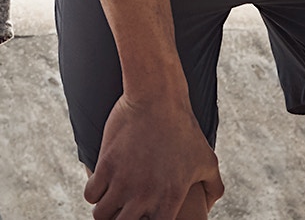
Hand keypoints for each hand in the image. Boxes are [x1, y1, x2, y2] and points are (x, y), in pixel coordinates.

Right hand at [85, 91, 223, 219]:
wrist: (158, 96)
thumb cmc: (185, 127)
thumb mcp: (208, 159)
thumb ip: (213, 188)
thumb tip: (210, 207)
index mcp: (169, 200)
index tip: (144, 215)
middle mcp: (145, 196)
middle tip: (123, 209)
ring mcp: (123, 181)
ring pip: (102, 215)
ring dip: (106, 209)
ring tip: (111, 199)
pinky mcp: (106, 164)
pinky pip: (90, 194)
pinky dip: (94, 192)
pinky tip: (102, 183)